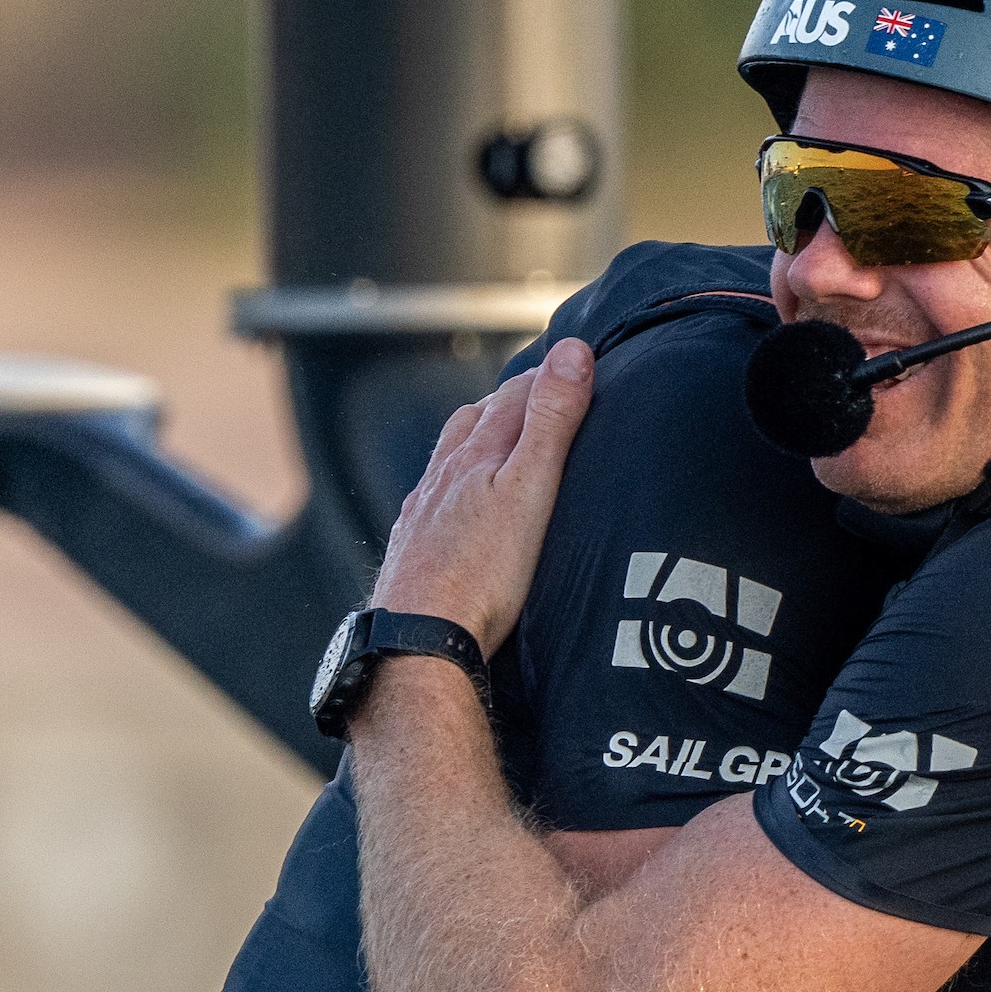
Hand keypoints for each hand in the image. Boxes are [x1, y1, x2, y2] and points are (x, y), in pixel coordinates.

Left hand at [370, 339, 593, 655]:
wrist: (420, 639)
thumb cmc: (482, 572)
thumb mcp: (531, 488)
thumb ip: (551, 420)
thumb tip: (571, 352)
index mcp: (474, 454)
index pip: (514, 395)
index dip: (547, 375)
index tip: (576, 362)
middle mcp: (442, 475)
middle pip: (476, 419)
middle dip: (510, 400)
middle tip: (543, 393)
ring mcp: (423, 511)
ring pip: (450, 457)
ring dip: (477, 438)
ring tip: (501, 439)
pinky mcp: (414, 548)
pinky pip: (434, 499)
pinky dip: (454, 485)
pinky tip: (461, 505)